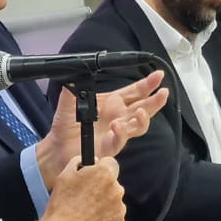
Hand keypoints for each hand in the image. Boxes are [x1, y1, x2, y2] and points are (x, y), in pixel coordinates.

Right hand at [24, 157, 126, 220]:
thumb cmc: (61, 207)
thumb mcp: (64, 176)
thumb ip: (78, 162)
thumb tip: (88, 160)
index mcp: (104, 174)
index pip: (111, 163)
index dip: (101, 168)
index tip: (94, 175)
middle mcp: (116, 190)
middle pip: (112, 183)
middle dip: (102, 187)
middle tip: (85, 198)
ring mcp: (119, 209)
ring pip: (114, 201)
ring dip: (104, 204)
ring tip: (86, 213)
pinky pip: (114, 218)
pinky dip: (106, 220)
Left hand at [37, 71, 168, 188]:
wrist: (57, 148)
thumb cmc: (65, 126)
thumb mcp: (69, 101)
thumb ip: (74, 88)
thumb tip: (76, 72)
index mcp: (112, 103)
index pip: (135, 92)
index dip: (147, 84)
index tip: (158, 75)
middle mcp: (118, 117)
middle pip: (143, 108)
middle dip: (155, 100)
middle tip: (163, 92)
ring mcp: (116, 133)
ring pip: (138, 126)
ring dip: (143, 119)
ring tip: (141, 112)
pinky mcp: (110, 147)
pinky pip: (120, 140)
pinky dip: (121, 133)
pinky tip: (117, 126)